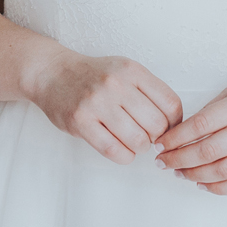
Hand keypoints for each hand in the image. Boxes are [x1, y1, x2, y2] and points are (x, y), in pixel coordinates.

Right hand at [27, 52, 182, 163]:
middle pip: (157, 126)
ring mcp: (97, 103)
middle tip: (145, 136)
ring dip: (139, 148)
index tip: (166, 129)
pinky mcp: (80, 122)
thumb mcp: (124, 71)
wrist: (51, 73)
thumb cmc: (93, 76)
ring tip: (130, 140)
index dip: (175, 123)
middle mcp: (116, 84)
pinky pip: (114, 151)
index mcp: (132, 70)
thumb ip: (148, 92)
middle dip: (156, 138)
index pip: (171, 104)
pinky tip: (119, 148)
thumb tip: (174, 126)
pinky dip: (124, 156)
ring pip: (138, 141)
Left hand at [155, 66, 226, 194]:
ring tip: (180, 173)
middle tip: (163, 162)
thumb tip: (186, 129)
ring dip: (197, 175)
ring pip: (226, 170)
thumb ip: (217, 107)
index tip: (160, 144)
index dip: (176, 138)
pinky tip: (205, 184)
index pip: (202, 124)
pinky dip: (222, 188)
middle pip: (210, 151)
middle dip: (180, 159)